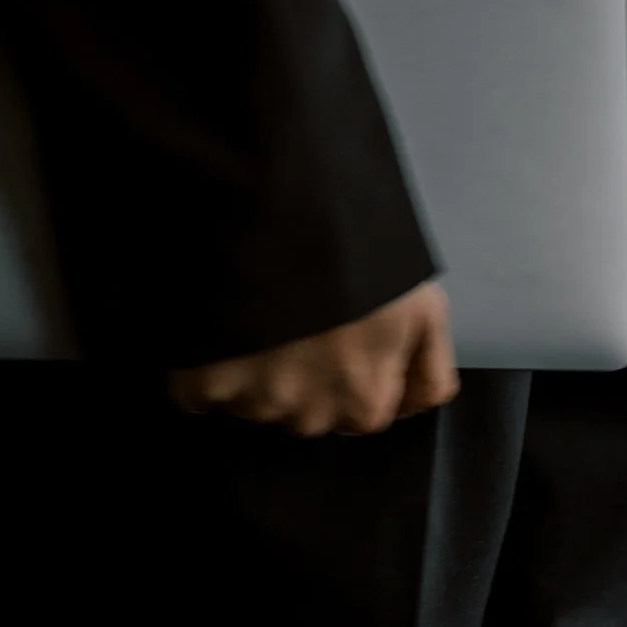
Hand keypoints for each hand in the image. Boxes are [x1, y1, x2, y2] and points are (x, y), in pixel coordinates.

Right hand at [167, 279, 458, 437]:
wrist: (288, 211)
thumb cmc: (362, 255)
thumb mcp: (423, 307)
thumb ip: (428, 371)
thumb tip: (413, 408)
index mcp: (366, 403)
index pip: (361, 409)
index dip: (353, 367)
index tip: (342, 331)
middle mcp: (309, 416)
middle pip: (304, 408)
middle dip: (303, 374)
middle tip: (300, 313)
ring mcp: (252, 401)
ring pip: (252, 400)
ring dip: (253, 368)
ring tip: (262, 304)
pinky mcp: (202, 384)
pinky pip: (199, 392)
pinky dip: (204, 366)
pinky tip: (222, 321)